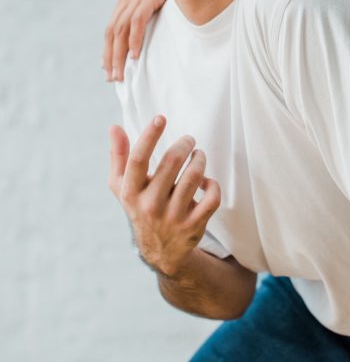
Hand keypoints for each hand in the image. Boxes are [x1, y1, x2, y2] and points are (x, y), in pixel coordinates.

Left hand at [103, 0, 168, 80]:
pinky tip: (135, 56)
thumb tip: (145, 36)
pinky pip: (137, 22)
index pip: (111, 27)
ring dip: (119, 54)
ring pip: (120, 30)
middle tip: (112, 77)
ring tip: (121, 73)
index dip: (108, 49)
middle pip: (111, 31)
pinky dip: (134, 40)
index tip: (107, 68)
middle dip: (110, 56)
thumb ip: (148, 12)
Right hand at [108, 116, 220, 276]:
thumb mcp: (123, 188)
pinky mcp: (194, 225)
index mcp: (131, 193)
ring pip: (194, 176)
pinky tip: (206, 181)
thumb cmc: (141, 207)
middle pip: (171, 162)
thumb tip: (114, 127)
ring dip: (200, 159)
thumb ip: (119, 157)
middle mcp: (150, 206)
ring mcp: (173, 217)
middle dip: (184, 144)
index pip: (138, 160)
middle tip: (189, 140)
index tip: (160, 118)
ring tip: (199, 154)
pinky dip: (213, 184)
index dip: (149, 136)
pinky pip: (211, 197)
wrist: (160, 252)